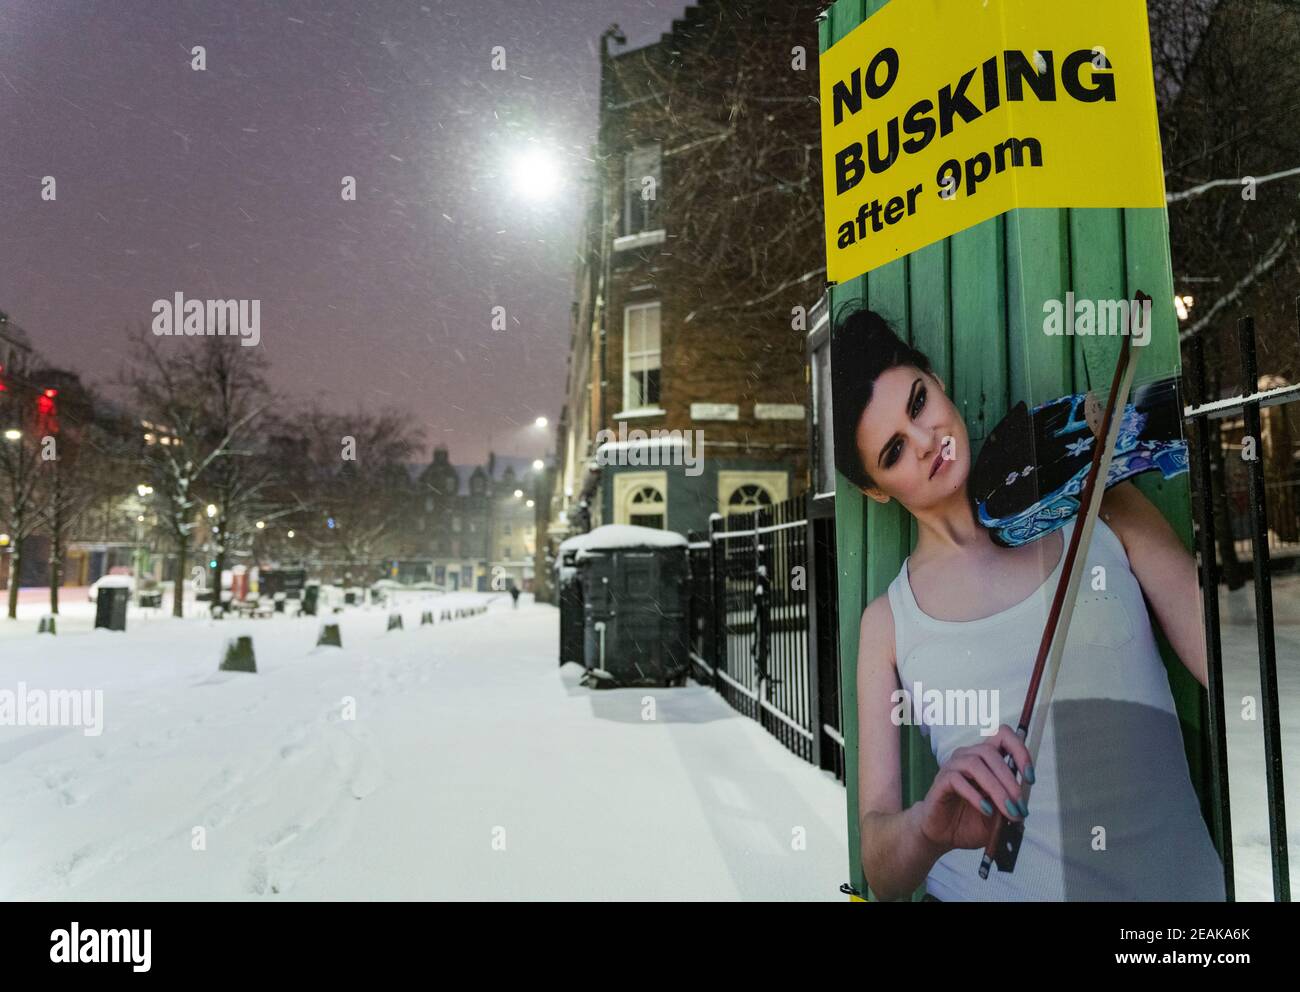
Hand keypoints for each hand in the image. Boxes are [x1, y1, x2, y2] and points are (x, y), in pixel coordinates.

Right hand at [917, 725, 1031, 852]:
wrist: (944, 836)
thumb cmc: (970, 821)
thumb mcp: (998, 816)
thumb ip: (1010, 804)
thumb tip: (1024, 802)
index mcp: (985, 759)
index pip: (1002, 736)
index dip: (1019, 751)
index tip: (1030, 778)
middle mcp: (968, 757)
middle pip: (990, 751)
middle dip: (1010, 780)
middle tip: (1019, 806)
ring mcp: (952, 767)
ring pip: (975, 764)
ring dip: (996, 788)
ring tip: (1006, 811)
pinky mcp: (940, 781)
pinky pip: (957, 779)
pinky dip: (975, 795)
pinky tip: (986, 810)